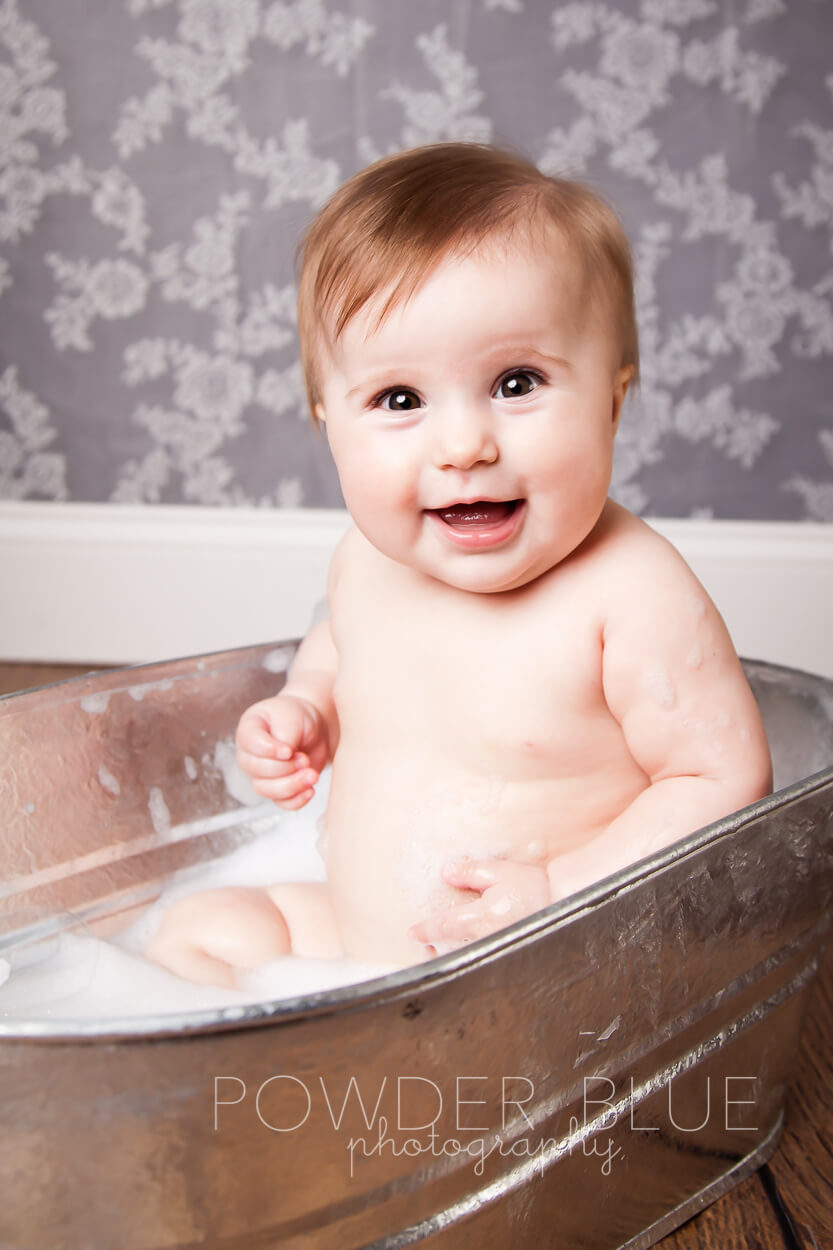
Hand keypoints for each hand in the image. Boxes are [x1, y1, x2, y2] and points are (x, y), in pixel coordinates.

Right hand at [235, 693, 328, 808]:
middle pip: (257, 770)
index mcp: (248, 731)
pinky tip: (310, 790)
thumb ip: (286, 735)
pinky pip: (281, 803)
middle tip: (304, 759)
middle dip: (284, 768)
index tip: (289, 750)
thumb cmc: (297, 717)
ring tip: (312, 775)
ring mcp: (260, 775)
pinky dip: (296, 800)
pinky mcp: (277, 788)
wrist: (313, 729)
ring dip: (292, 785)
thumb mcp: (292, 718)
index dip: (269, 751)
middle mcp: (249, 755)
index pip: (249, 744)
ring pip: (266, 790)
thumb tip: (286, 757)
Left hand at [409, 857, 550, 952]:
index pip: (444, 926)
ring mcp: (499, 950)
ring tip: (440, 955)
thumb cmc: (534, 886)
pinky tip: (472, 954)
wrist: (566, 902)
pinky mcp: (512, 955)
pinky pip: (485, 960)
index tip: (412, 933)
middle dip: (435, 953)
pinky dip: (473, 959)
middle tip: (423, 951)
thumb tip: (447, 872)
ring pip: (467, 958)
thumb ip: (472, 872)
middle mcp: (487, 939)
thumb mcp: (501, 872)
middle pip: (452, 951)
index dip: (425, 931)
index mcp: (481, 918)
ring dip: (452, 957)